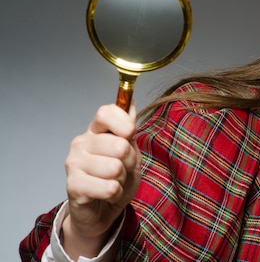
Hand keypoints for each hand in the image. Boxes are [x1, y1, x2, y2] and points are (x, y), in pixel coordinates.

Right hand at [62, 103, 140, 257]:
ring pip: (116, 168)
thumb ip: (129, 130)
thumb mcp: (130, 152)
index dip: (124, 123)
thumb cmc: (117, 178)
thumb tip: (131, 104)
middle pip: (120, 145)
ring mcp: (74, 163)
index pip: (106, 112)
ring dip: (122, 179)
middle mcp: (81, 142)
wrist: (101, 211)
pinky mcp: (73, 185)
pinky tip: (106, 194)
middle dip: (130, 161)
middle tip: (122, 169)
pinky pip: (110, 187)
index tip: (130, 135)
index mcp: (95, 130)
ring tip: (113, 181)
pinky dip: (115, 193)